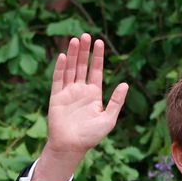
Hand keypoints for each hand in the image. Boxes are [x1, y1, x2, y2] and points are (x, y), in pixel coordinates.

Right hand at [34, 33, 128, 180]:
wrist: (72, 146)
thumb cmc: (91, 136)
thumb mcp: (109, 118)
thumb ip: (116, 101)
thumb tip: (125, 84)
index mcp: (94, 94)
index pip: (96, 71)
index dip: (97, 57)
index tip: (100, 42)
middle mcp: (81, 91)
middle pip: (82, 66)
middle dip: (85, 51)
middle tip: (87, 35)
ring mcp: (68, 92)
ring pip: (70, 69)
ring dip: (73, 55)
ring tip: (76, 40)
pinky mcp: (56, 97)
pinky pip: (58, 79)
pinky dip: (61, 68)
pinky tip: (64, 56)